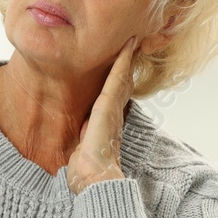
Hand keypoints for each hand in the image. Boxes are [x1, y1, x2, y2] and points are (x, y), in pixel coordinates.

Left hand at [66, 36, 139, 196]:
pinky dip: (122, 62)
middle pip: (124, 81)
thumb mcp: (83, 150)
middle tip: (136, 40)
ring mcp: (112, 109)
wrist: (94, 181)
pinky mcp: (107, 108)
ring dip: (128, 56)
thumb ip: (84, 139)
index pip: (115, 93)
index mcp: (107, 122)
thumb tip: (82, 136)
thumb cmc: (87, 172)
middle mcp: (114, 113)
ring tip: (134, 37)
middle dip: (129, 61)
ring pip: (123, 76)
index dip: (120, 75)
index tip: (124, 59)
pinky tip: (127, 47)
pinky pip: (116, 80)